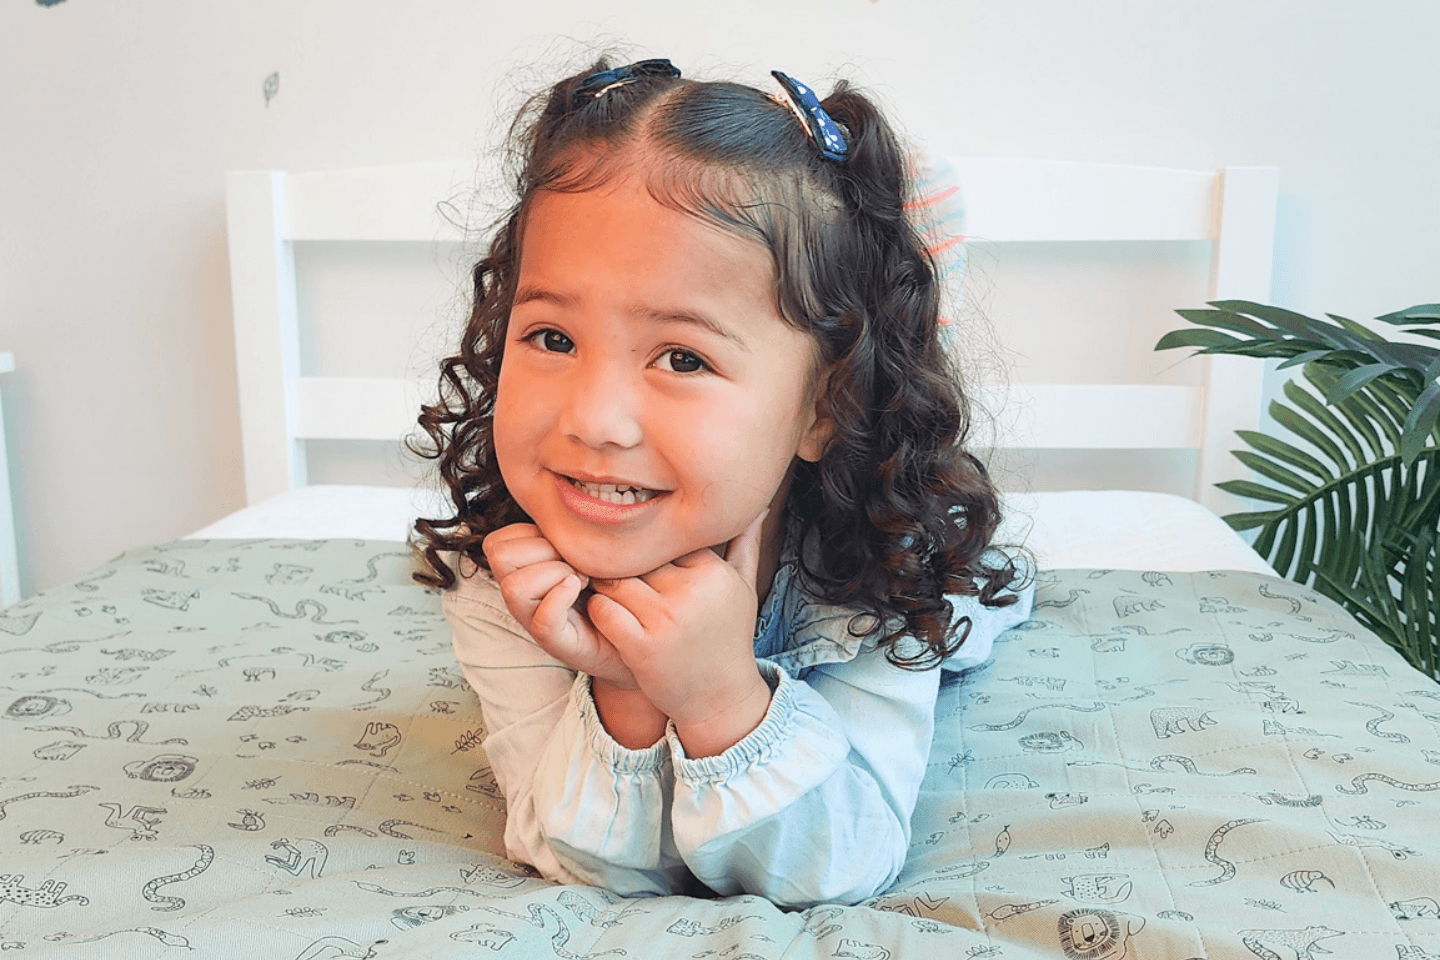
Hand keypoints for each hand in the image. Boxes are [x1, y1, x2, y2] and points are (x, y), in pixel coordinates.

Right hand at [482, 523, 636, 689]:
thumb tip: (563, 499)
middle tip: (575, 563)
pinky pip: (543, 620)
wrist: (631, 631)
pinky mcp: (556, 642)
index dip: (530, 535)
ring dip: (555, 574)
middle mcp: (518, 596)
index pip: (496, 542)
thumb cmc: (606, 584)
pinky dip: (561, 598)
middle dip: (543, 551)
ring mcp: (532, 619)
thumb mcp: (580, 547)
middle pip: (499, 557)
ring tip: (581, 579)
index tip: (563, 545)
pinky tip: (580, 590)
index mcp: (519, 570)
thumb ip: (564, 529)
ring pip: (513, 587)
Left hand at [586, 511, 772, 756]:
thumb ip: (745, 545)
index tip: (643, 557)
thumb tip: (757, 505)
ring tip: (611, 593)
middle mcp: (691, 591)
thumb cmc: (729, 638)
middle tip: (615, 571)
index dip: (649, 547)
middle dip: (624, 565)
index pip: (664, 539)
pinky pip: (604, 611)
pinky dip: (600, 611)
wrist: (721, 699)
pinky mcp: (643, 646)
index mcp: (713, 572)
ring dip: (606, 587)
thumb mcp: (743, 590)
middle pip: (636, 557)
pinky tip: (611, 618)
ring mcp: (666, 620)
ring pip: (615, 581)